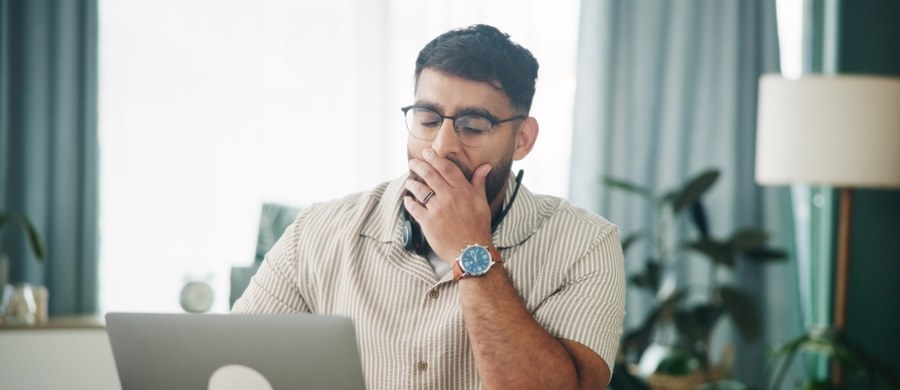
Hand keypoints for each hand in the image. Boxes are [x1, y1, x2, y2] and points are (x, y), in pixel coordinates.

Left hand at [404, 148, 492, 263]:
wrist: (471, 252)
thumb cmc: (478, 228)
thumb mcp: (482, 203)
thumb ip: (479, 183)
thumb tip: (485, 167)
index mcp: (463, 191)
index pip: (447, 168)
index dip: (435, 158)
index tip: (428, 152)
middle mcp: (449, 197)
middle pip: (430, 174)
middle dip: (419, 165)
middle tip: (413, 161)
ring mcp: (437, 209)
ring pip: (419, 189)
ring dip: (412, 183)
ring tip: (409, 181)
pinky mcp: (427, 222)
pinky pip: (413, 207)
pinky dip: (409, 202)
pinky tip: (408, 200)